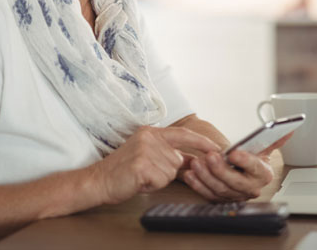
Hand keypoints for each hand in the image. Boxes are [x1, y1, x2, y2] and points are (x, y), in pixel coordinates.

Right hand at [90, 126, 220, 204]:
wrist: (100, 180)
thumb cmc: (124, 170)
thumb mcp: (148, 154)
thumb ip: (170, 153)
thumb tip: (194, 159)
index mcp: (151, 132)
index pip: (183, 134)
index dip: (202, 142)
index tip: (217, 149)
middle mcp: (149, 137)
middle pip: (177, 159)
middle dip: (166, 171)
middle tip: (146, 172)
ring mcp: (145, 150)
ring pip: (171, 171)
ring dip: (159, 179)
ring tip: (141, 176)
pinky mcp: (142, 164)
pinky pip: (161, 180)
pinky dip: (152, 185)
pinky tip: (139, 181)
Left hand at [181, 134, 290, 201]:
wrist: (242, 171)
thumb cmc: (252, 157)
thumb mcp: (263, 147)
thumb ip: (274, 139)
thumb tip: (289, 129)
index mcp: (263, 174)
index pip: (255, 168)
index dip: (245, 160)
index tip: (234, 152)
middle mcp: (251, 188)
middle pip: (235, 182)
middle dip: (221, 169)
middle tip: (210, 156)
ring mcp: (235, 195)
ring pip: (220, 189)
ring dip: (206, 176)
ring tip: (197, 162)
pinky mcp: (221, 199)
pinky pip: (208, 194)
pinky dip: (197, 184)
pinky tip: (190, 174)